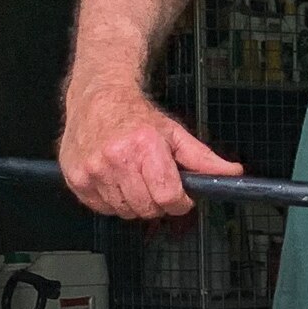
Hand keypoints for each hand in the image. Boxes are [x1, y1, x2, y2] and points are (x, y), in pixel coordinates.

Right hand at [59, 85, 241, 217]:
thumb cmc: (135, 116)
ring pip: (124, 211)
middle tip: (154, 182)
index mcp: (144, 146)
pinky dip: (111, 200)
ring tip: (132, 177)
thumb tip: (231, 174)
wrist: (97, 97)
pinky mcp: (76, 178)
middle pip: (147, 208)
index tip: (179, 195)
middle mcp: (115, 158)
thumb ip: (203, 159)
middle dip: (157, 202)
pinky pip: (102, 208)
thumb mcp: (174, 133)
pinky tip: (114, 179)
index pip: (168, 196)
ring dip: (133, 202)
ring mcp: (93, 170)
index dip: (179, 201)